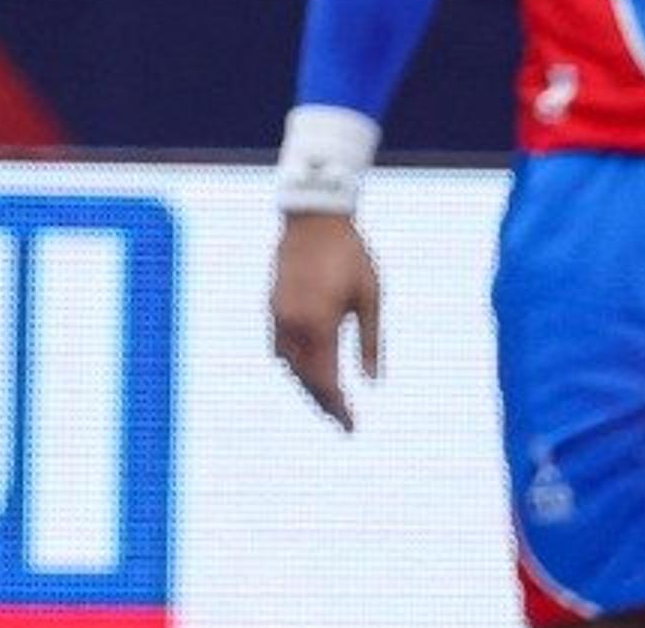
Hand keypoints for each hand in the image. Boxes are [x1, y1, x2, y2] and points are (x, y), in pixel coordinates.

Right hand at [270, 209, 382, 430]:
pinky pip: (280, 346)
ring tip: (328, 400)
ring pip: (288, 364)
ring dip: (307, 384)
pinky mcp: (272, 304)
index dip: (338, 407)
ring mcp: (278, 313)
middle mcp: (293, 323)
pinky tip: (309, 368)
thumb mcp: (371, 296)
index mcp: (319, 323)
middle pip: (304, 378)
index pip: (326, 379)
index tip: (352, 426)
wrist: (314, 217)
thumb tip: (372, 382)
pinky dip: (294, 363)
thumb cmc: (350, 254)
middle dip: (323, 402)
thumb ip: (371, 341)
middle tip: (342, 422)